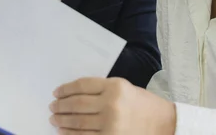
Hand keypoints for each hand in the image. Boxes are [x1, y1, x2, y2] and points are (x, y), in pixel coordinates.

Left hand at [50, 77, 175, 134]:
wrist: (164, 124)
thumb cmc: (143, 104)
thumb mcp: (124, 88)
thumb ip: (101, 90)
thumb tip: (73, 95)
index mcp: (115, 86)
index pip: (82, 85)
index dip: (66, 89)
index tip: (56, 92)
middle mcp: (111, 104)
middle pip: (77, 104)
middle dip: (61, 106)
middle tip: (52, 106)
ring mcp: (111, 124)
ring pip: (78, 122)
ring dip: (62, 120)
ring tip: (54, 119)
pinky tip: (63, 132)